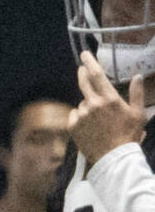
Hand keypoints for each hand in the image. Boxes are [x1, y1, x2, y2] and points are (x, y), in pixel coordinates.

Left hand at [70, 50, 146, 164]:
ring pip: (82, 102)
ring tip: (100, 119)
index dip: (90, 62)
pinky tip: (90, 125)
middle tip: (82, 69)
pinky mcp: (72, 125)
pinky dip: (80, 116)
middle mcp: (93, 104)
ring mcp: (81, 115)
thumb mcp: (139, 113)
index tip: (84, 54)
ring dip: (88, 105)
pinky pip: (75, 114)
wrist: (114, 157)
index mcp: (110, 99)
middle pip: (83, 82)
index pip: (97, 74)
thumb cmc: (129, 135)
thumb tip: (138, 76)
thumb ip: (137, 93)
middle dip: (82, 73)